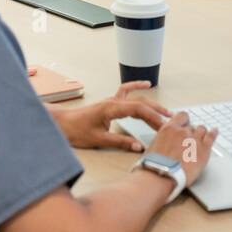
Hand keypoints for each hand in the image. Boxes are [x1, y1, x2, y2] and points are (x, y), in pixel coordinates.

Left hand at [52, 81, 171, 150]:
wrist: (62, 124)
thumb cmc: (76, 131)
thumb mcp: (99, 140)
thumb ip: (120, 143)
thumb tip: (139, 147)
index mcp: (111, 108)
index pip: (138, 110)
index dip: (153, 118)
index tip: (163, 127)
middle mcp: (113, 101)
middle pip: (140, 104)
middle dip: (156, 113)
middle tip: (169, 123)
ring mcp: (112, 101)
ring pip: (136, 99)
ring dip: (151, 104)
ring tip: (165, 112)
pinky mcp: (110, 103)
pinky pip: (126, 91)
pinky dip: (136, 87)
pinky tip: (146, 84)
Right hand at [147, 111, 217, 186]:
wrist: (162, 176)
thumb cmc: (154, 165)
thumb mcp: (153, 146)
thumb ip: (163, 139)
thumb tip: (165, 141)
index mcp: (169, 129)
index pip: (182, 116)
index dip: (184, 121)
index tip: (184, 125)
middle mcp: (183, 132)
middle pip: (191, 126)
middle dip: (190, 132)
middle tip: (188, 141)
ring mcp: (194, 140)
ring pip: (201, 130)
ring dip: (200, 134)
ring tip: (199, 139)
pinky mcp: (204, 150)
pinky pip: (211, 137)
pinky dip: (213, 133)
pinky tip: (215, 131)